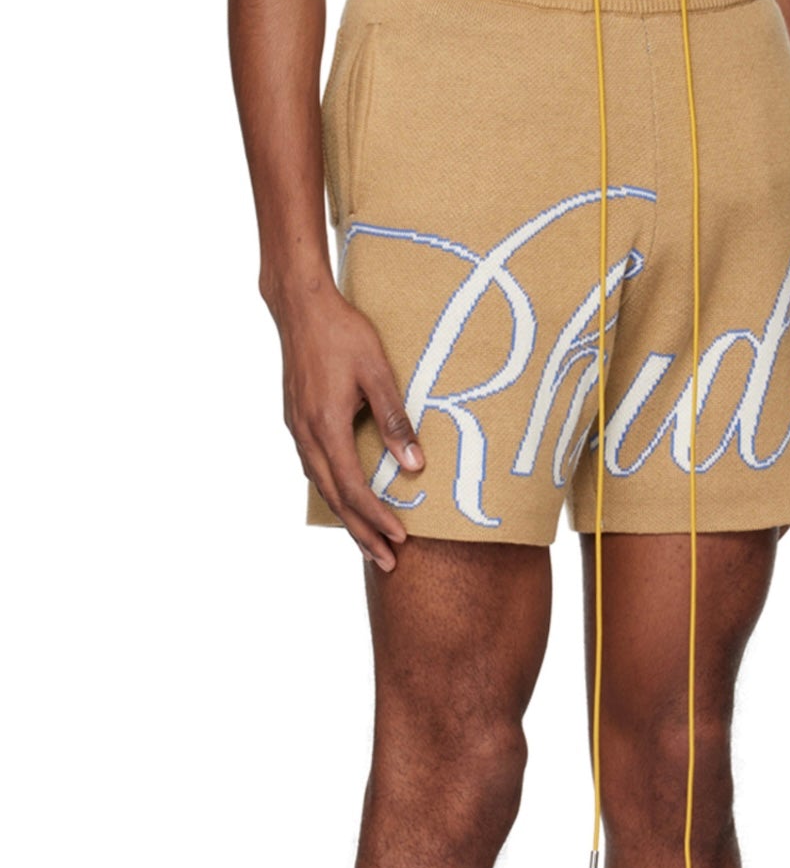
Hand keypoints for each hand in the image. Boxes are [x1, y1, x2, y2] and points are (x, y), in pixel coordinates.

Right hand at [277, 285, 422, 570]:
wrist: (299, 306)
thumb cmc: (342, 332)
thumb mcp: (378, 372)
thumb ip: (395, 420)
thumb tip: (414, 465)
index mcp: (326, 426)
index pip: (353, 487)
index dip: (377, 517)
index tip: (401, 539)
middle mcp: (307, 435)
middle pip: (335, 499)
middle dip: (362, 533)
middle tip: (386, 562)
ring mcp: (297, 430)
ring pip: (322, 488)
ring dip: (346, 518)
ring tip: (369, 543)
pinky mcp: (296, 422)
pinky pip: (314, 470)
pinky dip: (332, 494)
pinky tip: (344, 501)